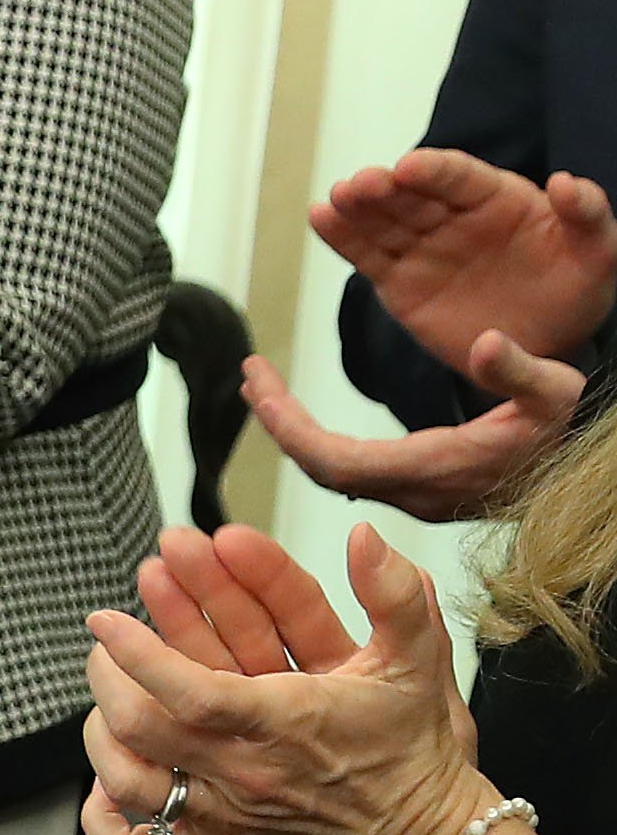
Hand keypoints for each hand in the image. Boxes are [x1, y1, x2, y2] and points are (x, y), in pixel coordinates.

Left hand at [83, 522, 501, 834]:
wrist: (419, 829)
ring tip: (105, 693)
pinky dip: (102, 820)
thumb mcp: (416, 657)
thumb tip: (365, 536)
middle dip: (109, 674)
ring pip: (128, 782)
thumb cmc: (409, 741)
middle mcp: (244, 772)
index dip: (139, 654)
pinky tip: (104, 781)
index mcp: (286, 722)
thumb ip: (393, 593)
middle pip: (143, 729)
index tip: (107, 619)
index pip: (191, 692)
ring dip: (99, 734)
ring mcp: (223, 813)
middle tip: (106, 641)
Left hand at [241, 333, 585, 521]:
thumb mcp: (557, 392)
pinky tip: (302, 417)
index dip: (294, 432)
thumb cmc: (570, 429)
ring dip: (295, 430)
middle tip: (252, 376)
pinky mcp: (415, 488)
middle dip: (282, 423)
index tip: (261, 393)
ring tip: (264, 390)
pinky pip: (349, 467)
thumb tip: (486, 342)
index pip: (339, 460)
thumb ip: (521, 372)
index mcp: (434, 468)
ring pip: (333, 469)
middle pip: (323, 466)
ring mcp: (411, 492)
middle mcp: (413, 489)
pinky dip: (317, 439)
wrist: (581, 472)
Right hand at [318, 148, 616, 383]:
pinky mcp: (400, 283)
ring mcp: (424, 248)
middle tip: (359, 185)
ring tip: (333, 201)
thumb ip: (588, 215)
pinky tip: (321, 217)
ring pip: (383, 222)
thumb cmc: (577, 289)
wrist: (549, 343)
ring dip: (356, 209)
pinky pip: (367, 257)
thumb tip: (567, 182)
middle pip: (413, 196)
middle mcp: (455, 217)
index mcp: (500, 199)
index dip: (435, 170)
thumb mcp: (600, 252)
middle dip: (384, 189)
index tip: (409, 167)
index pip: (461, 178)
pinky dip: (342, 238)